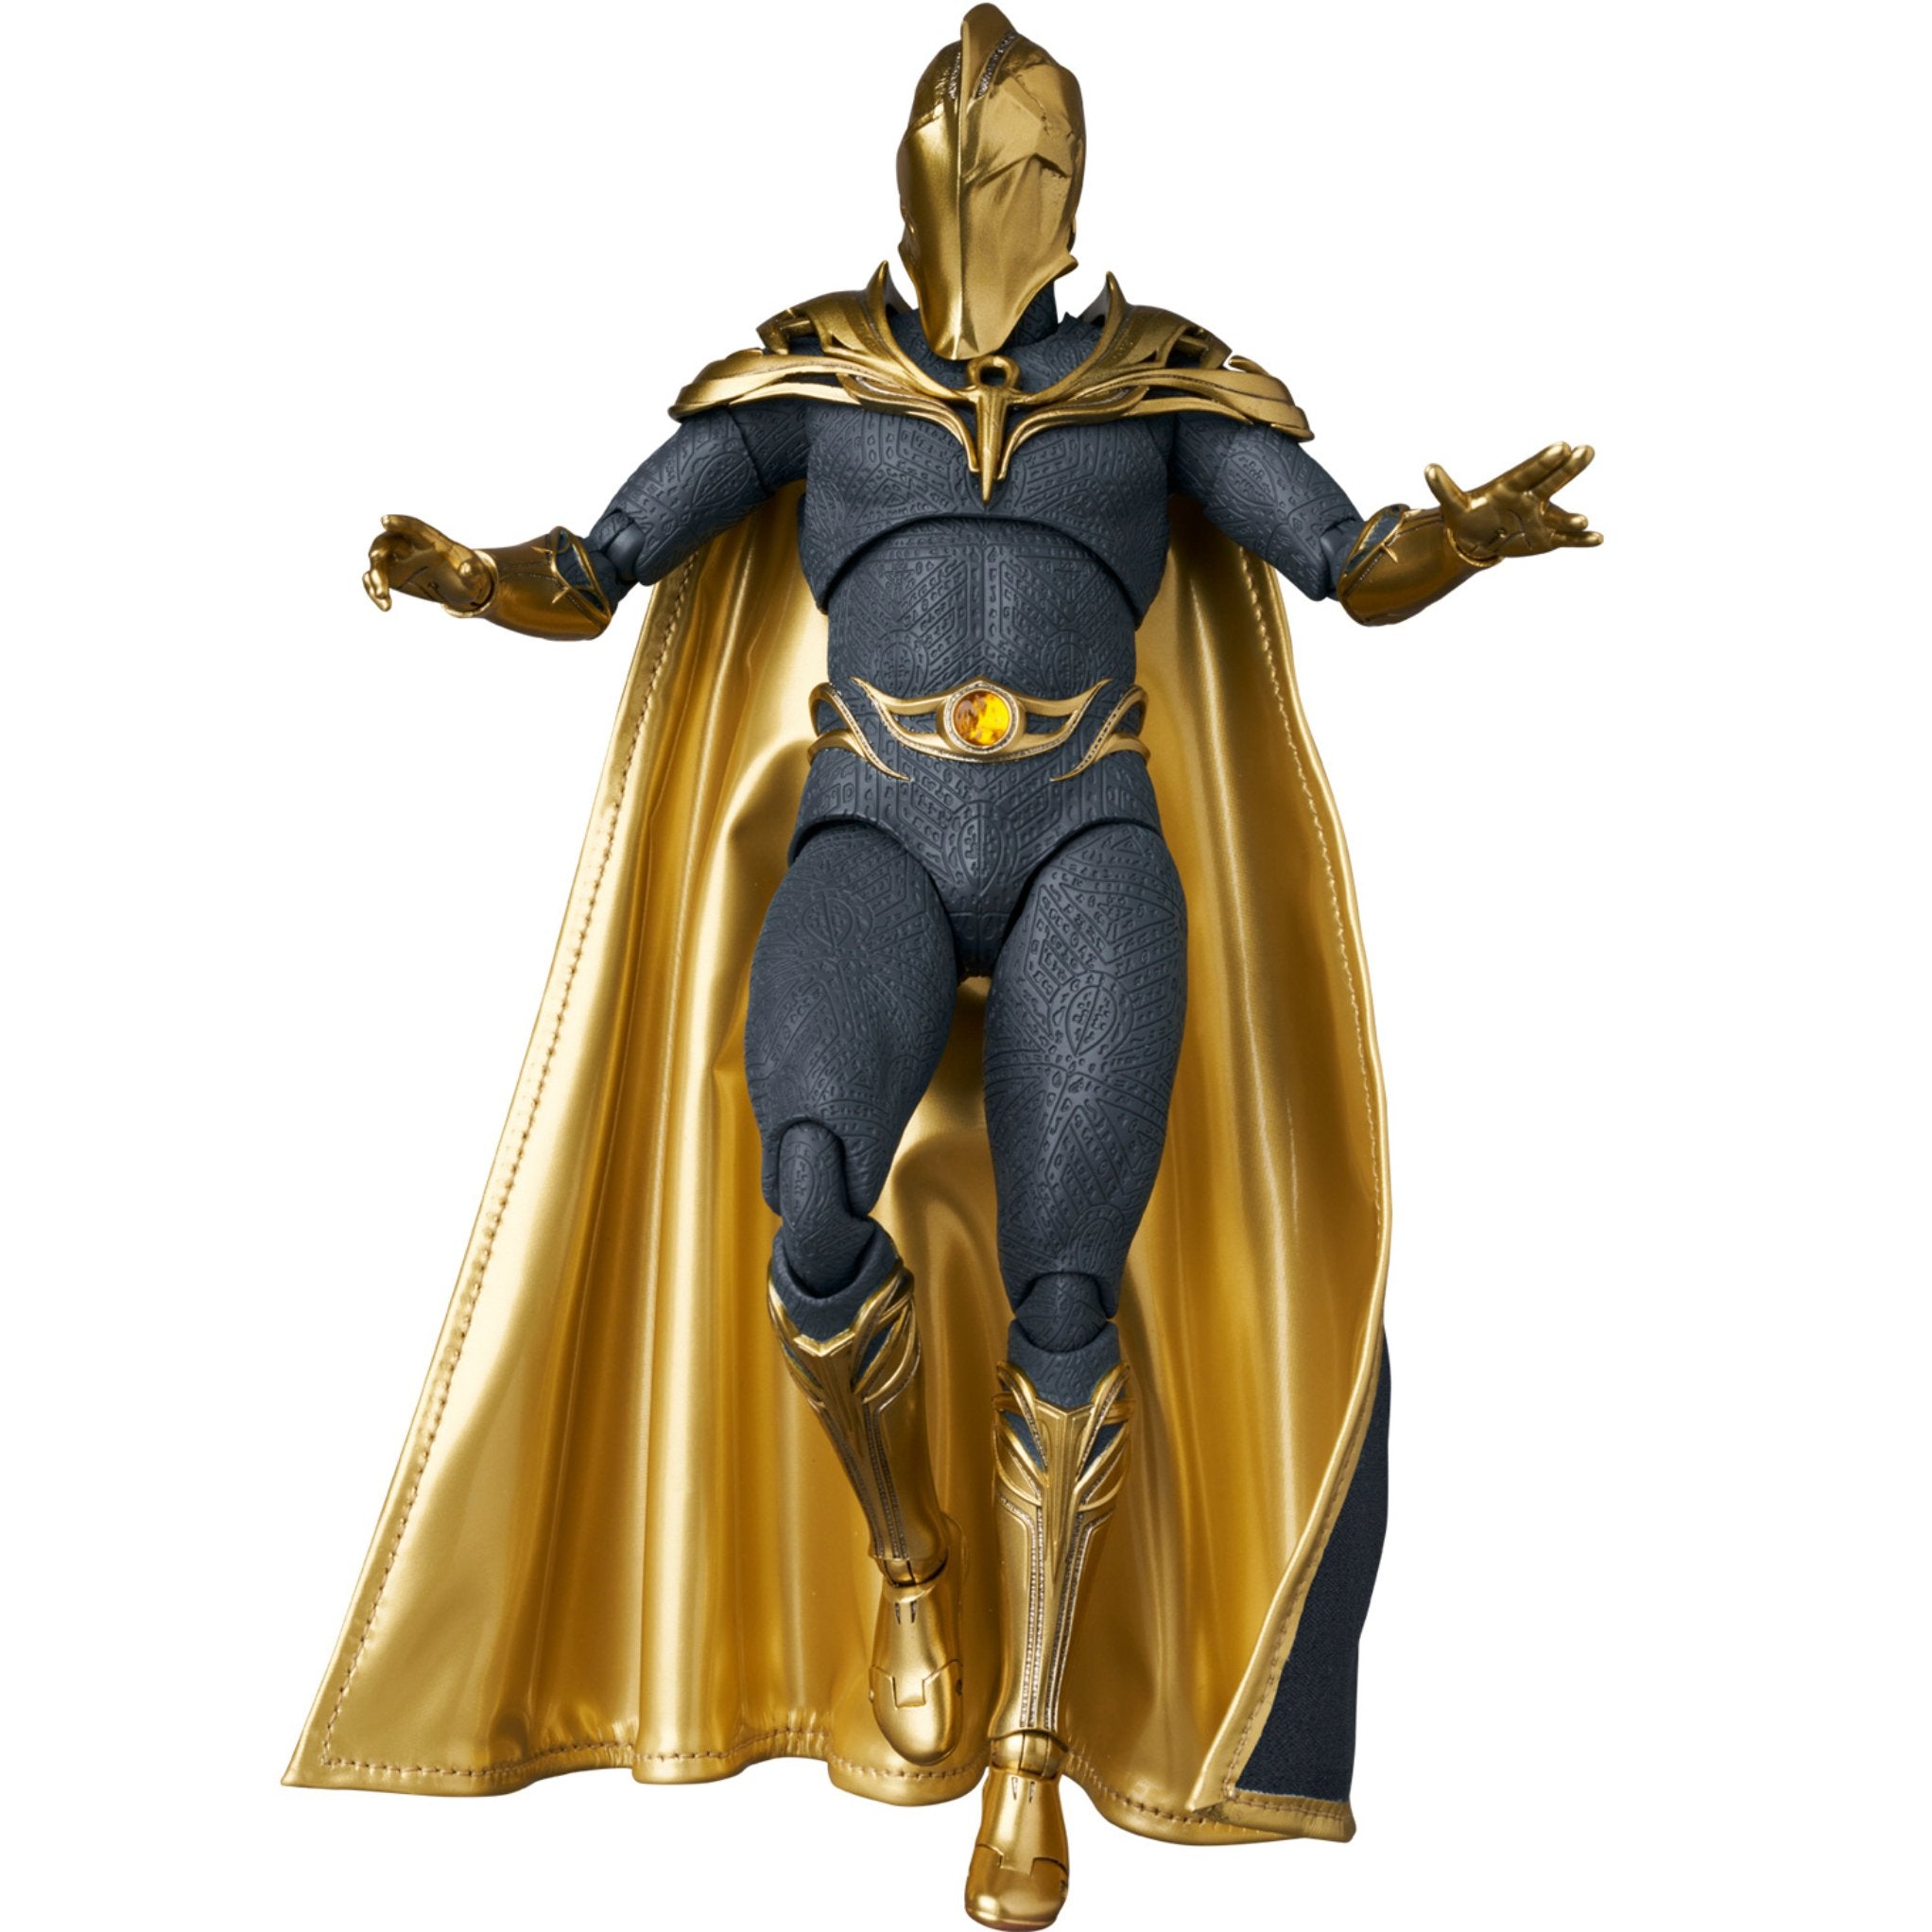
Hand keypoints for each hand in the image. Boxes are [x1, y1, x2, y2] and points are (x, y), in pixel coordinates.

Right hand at [363, 513, 494, 612]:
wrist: (461, 587)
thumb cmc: (470, 576)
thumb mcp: (476, 576)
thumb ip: (473, 572)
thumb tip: (467, 570)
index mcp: (431, 541)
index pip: (413, 527)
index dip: (399, 522)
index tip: (384, 520)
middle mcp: (410, 547)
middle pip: (387, 543)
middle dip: (379, 551)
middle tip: (374, 560)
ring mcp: (399, 561)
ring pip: (378, 563)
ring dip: (375, 577)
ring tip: (382, 596)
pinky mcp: (393, 576)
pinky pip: (375, 580)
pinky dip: (375, 592)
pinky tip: (385, 607)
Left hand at [1424, 443, 1602, 562]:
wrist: (1478, 538)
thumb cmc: (1469, 515)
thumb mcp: (1454, 505)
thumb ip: (1444, 488)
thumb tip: (1428, 468)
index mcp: (1511, 486)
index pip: (1529, 472)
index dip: (1543, 461)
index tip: (1561, 446)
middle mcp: (1531, 498)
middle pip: (1551, 481)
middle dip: (1568, 469)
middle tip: (1586, 450)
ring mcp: (1541, 517)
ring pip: (1560, 514)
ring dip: (1572, 518)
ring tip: (1582, 520)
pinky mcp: (1546, 537)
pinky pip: (1566, 539)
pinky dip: (1581, 540)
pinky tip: (1597, 539)